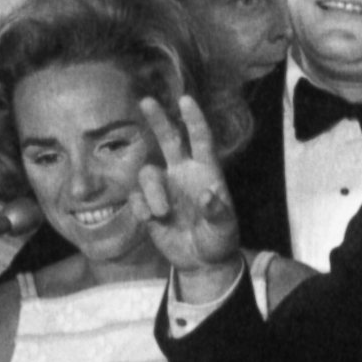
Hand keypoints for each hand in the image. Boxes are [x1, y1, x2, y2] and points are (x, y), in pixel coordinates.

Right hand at [129, 96, 242, 290]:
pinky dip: (141, 207)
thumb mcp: (225, 228)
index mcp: (206, 172)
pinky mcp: (149, 205)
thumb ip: (217, 212)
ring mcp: (165, 188)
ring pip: (148, 173)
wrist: (202, 262)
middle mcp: (183, 174)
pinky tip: (150, 221)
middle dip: (158, 120)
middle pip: (169, 140)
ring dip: (152, 191)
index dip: (194, 119)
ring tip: (160, 214)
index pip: (201, 140)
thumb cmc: (219, 239)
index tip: (185, 99)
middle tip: (146, 100)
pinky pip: (136, 198)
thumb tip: (207, 196)